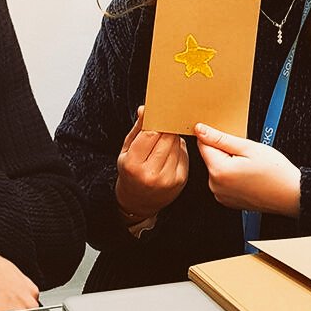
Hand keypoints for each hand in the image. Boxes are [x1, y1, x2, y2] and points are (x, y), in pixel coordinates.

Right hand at [115, 106, 187, 222]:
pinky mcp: (180, 180)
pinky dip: (178, 148)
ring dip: (173, 137)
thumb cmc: (131, 172)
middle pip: (166, 138)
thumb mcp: (126, 150)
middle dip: (167, 126)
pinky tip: (170, 151)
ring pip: (177, 144)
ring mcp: (168, 178)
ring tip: (164, 137)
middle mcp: (151, 174)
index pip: (150, 134)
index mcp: (133, 164)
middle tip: (166, 118)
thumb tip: (145, 109)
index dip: (157, 120)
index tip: (160, 111)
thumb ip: (137, 129)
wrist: (139, 201)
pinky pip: (183, 154)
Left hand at [195, 122, 300, 215]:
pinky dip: (232, 176)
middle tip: (246, 154)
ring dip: (228, 164)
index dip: (216, 137)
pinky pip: (223, 182)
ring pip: (217, 169)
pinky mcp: (227, 200)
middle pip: (210, 158)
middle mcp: (216, 186)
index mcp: (219, 171)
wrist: (291, 195)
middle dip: (224, 151)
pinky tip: (248, 176)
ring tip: (249, 166)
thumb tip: (201, 130)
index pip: (203, 145)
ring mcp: (221, 195)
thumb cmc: (275, 173)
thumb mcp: (249, 147)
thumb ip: (220, 138)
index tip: (230, 139)